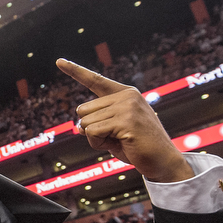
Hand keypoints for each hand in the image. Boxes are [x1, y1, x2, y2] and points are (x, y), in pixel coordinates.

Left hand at [57, 59, 194, 182]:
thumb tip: (78, 126)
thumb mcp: (112, 132)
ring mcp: (127, 107)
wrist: (163, 161)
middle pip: (83, 109)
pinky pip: (93, 132)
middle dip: (90, 128)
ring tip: (119, 141)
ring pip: (86, 122)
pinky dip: (98, 143)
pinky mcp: (126, 121)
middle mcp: (127, 96)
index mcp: (125, 94)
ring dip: (95, 138)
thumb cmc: (137, 146)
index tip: (59, 61)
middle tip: (113, 137)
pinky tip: (119, 144)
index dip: (75, 71)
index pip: (95, 80)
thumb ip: (96, 124)